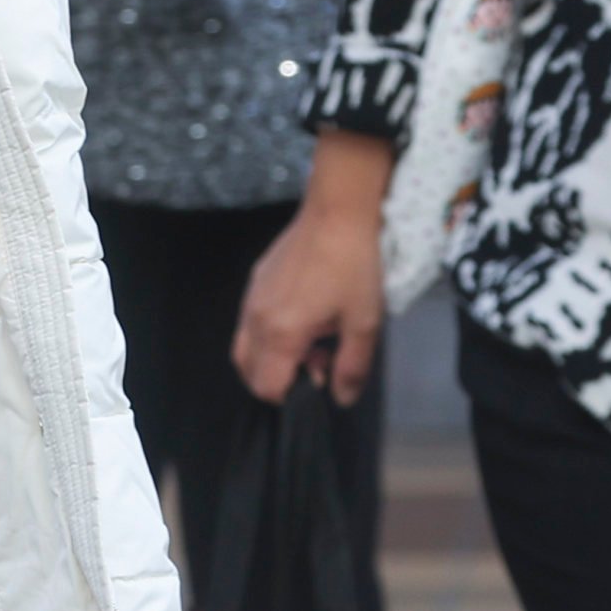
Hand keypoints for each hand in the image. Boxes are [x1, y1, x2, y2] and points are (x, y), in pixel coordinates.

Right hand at [232, 132, 394, 405]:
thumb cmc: (354, 265)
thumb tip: (342, 398)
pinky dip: (268, 333)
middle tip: (317, 360)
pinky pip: (250, 321)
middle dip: (278, 378)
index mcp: (281, 333)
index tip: (320, 377)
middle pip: (248, 371)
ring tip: (311, 338)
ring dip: (272, 356)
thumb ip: (352, 368)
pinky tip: (303, 314)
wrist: (339, 212)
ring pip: (245, 346)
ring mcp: (251, 297)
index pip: (266, 387)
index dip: (292, 395)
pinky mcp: (255, 280)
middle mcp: (256, 318)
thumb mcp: (365, 324)